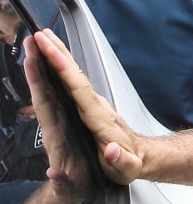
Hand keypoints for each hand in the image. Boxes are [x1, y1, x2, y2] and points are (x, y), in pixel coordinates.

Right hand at [25, 30, 144, 186]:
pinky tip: (51, 60)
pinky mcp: (89, 106)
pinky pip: (71, 83)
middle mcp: (95, 105)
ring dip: (57, 56)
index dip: (63, 69)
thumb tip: (110, 150)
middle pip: (73, 75)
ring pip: (71, 75)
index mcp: (99, 118)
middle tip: (38, 35)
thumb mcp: (128, 169)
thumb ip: (119, 161)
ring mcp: (92, 104)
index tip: (49, 52)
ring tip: (41, 39)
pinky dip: (60, 68)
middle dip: (56, 53)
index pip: (78, 88)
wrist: (142, 157)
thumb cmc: (131, 164)